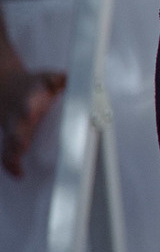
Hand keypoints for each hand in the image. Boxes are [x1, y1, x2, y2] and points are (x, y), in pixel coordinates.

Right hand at [0, 56, 62, 176]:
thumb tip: (63, 78)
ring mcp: (13, 126)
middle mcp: (19, 115)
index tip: (29, 113)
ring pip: (9, 142)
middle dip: (18, 135)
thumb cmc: (35, 84)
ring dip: (13, 154)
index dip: (28, 107)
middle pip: (16, 126)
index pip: (27, 102)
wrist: (5, 84)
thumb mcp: (46, 77)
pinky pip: (7, 152)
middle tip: (22, 144)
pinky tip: (18, 174)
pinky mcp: (11, 137)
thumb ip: (57, 78)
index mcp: (28, 98)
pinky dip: (10, 163)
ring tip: (18, 169)